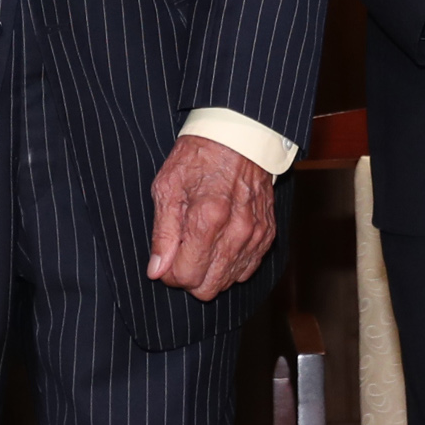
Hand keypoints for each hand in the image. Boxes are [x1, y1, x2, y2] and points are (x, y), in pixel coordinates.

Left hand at [148, 134, 275, 300]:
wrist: (238, 137)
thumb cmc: (198, 158)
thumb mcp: (167, 187)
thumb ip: (162, 233)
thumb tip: (157, 271)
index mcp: (208, 217)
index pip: (186, 275)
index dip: (170, 274)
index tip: (166, 260)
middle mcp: (236, 230)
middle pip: (209, 287)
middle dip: (190, 278)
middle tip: (182, 255)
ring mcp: (255, 233)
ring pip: (229, 281)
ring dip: (211, 272)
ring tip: (202, 246)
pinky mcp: (267, 233)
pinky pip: (248, 269)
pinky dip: (232, 265)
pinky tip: (221, 246)